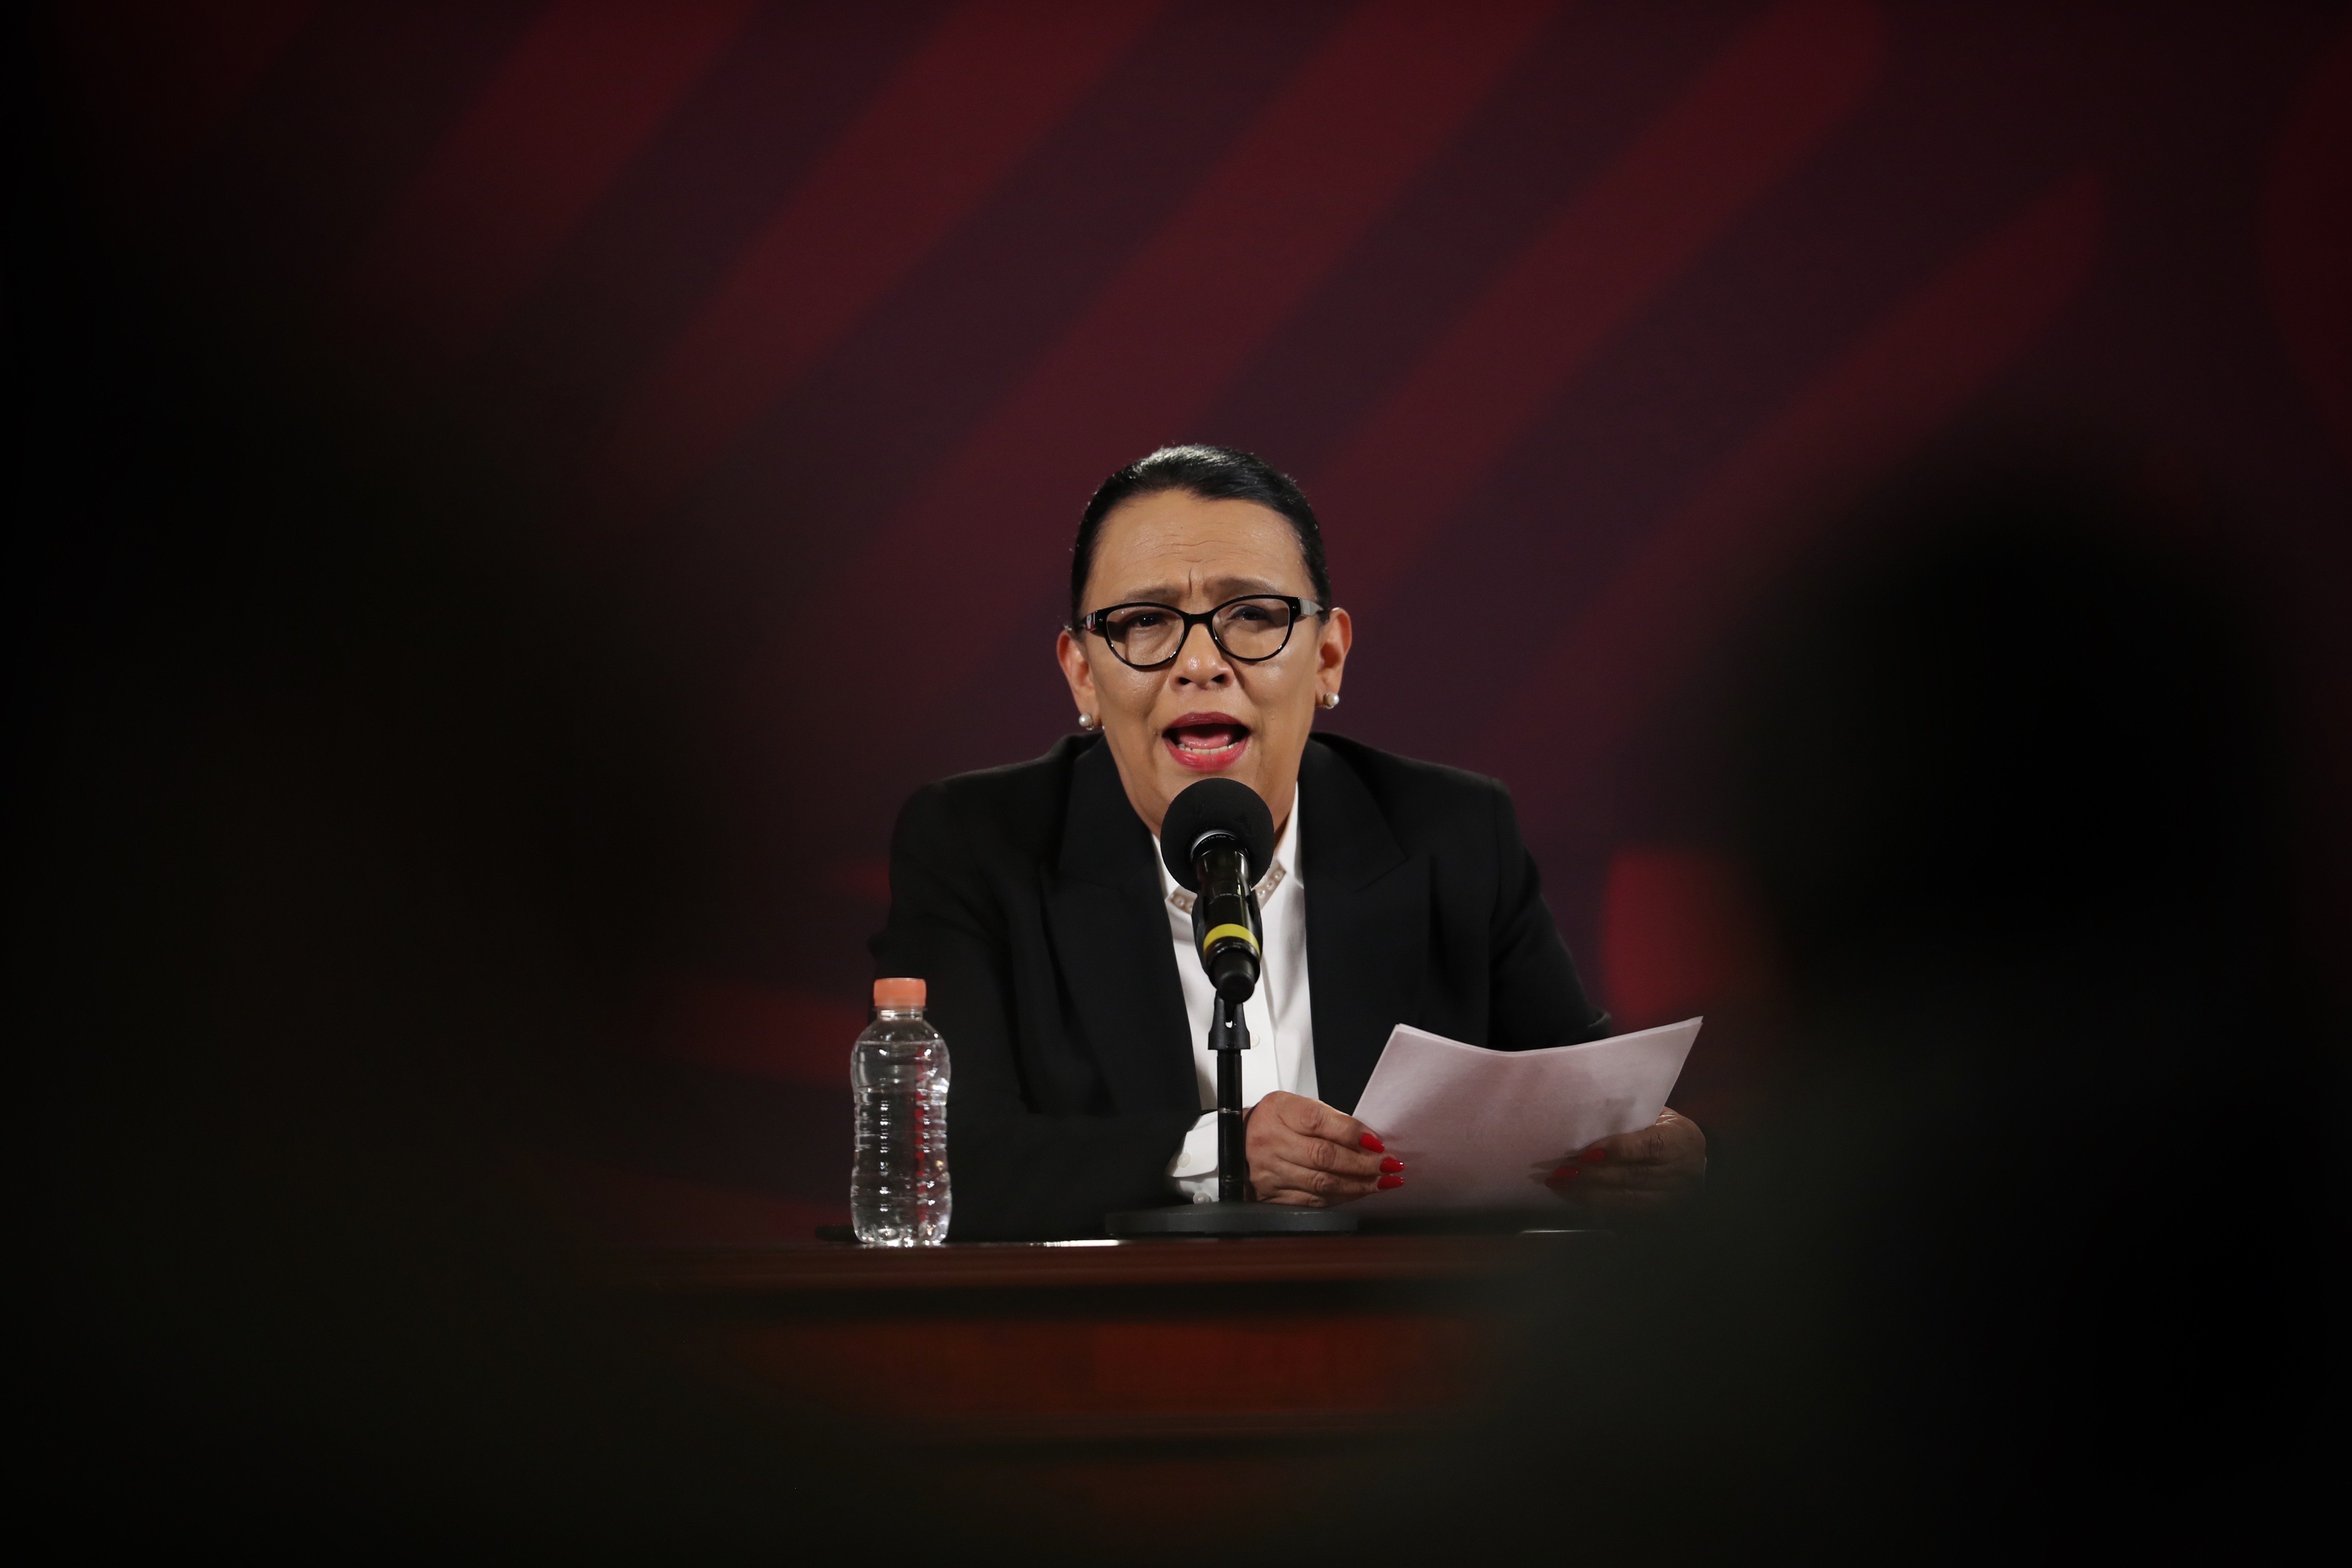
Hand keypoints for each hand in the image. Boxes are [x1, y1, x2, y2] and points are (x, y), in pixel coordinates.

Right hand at [1245, 1090, 1405, 1205]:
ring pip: (1321, 1183)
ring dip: (1358, 1185)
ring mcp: (1270, 1171)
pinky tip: (1358, 1193)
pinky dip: (1341, 1198)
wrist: (1235, 1143)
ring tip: (1383, 1182)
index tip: (1378, 1142)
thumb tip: (1369, 1140)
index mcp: (1279, 1111)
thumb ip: (1331, 1120)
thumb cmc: (1273, 1122)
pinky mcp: (1272, 1195)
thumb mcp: (1297, 1107)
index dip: (1352, 1133)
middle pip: (1323, 1156)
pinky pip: (1313, 1201)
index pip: (1319, 1121)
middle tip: (1389, 1165)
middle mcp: (1271, 1141)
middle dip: (1363, 1164)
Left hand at [1544, 1106, 1705, 1216]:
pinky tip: (1576, 1198)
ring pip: (1627, 1200)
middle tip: (1561, 1170)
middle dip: (1593, 1175)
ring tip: (1560, 1184)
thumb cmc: (1668, 1132)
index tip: (1586, 1152)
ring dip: (1589, 1193)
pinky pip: (1626, 1214)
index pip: (1650, 1147)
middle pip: (1634, 1177)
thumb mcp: (1660, 1116)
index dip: (1618, 1149)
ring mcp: (1672, 1199)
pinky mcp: (1661, 1216)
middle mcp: (1681, 1173)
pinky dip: (1598, 1206)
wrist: (1697, 1164)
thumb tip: (1589, 1119)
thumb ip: (1632, 1119)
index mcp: (1682, 1141)